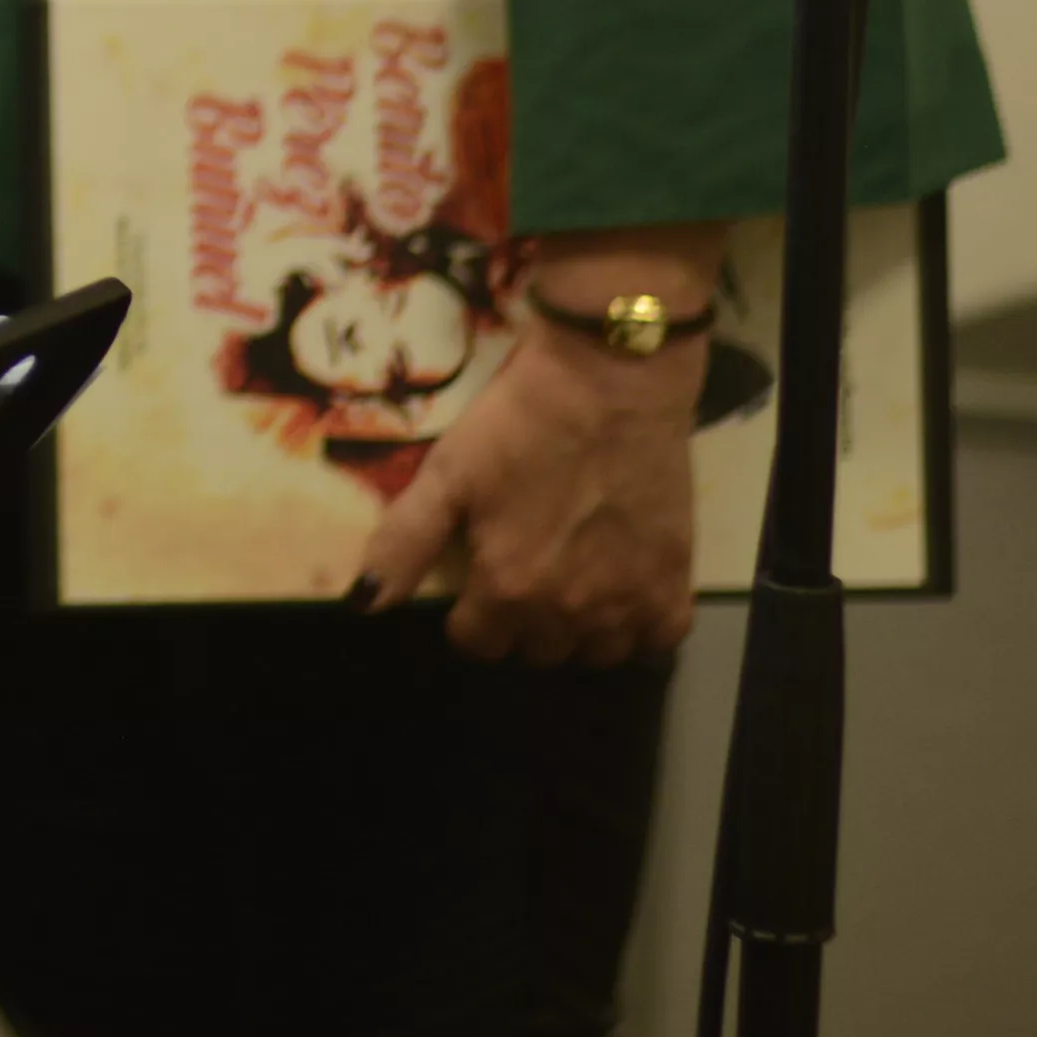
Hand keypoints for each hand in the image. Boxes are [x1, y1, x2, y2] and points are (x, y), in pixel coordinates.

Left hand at [349, 235, 719, 664]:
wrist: (611, 382)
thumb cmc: (520, 423)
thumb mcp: (446, 474)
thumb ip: (403, 544)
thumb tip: (363, 604)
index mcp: (506, 589)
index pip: (477, 645)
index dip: (470, 617)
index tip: (476, 583)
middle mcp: (566, 611)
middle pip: (536, 652)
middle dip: (521, 623)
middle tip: (524, 572)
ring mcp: (626, 602)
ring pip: (595, 655)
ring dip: (579, 632)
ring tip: (572, 585)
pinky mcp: (673, 583)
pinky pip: (658, 642)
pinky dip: (643, 630)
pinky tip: (626, 595)